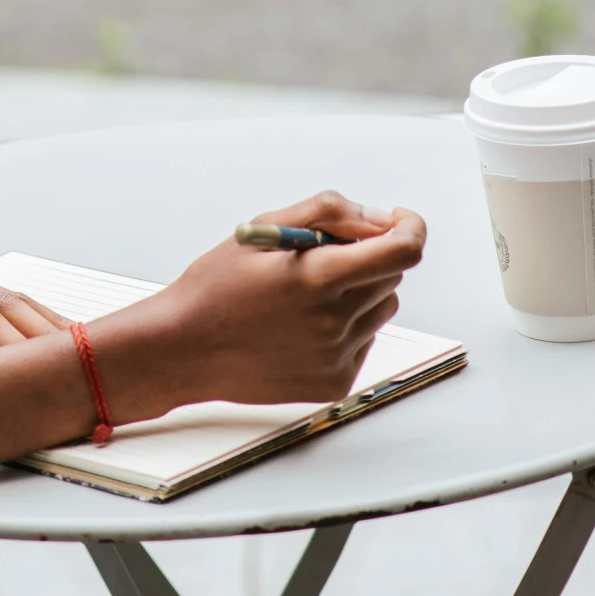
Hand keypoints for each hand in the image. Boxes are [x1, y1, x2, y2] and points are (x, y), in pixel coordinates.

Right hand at [149, 191, 426, 408]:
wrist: (185, 349)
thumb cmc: (216, 286)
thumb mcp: (262, 229)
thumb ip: (326, 213)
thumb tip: (377, 218)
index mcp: (317, 278)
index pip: (401, 252)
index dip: (409, 228)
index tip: (399, 219)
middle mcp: (334, 322)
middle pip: (391, 276)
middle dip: (369, 255)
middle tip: (323, 253)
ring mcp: (337, 357)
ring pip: (381, 309)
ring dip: (360, 291)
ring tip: (307, 292)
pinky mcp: (335, 382)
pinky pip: (364, 341)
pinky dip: (346, 325)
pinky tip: (302, 323)